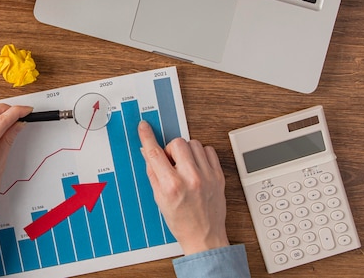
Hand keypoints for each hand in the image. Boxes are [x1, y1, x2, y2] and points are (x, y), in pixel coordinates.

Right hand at [138, 120, 229, 254]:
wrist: (204, 236)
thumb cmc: (181, 221)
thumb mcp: (159, 198)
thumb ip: (152, 172)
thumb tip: (147, 152)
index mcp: (172, 186)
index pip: (155, 153)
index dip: (147, 137)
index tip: (144, 127)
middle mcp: (190, 179)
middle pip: (177, 143)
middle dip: (171, 150)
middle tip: (171, 162)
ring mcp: (207, 176)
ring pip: (193, 143)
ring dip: (186, 151)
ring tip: (185, 166)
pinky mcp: (218, 176)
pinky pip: (209, 150)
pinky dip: (201, 154)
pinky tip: (197, 166)